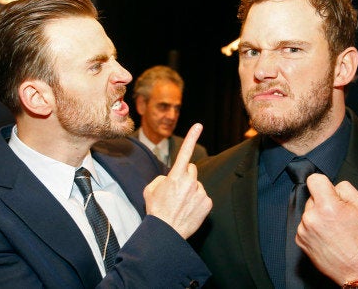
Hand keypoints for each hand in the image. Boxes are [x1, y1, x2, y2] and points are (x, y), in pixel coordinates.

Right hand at [143, 123, 212, 238]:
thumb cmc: (156, 210)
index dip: (192, 137)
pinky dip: (197, 201)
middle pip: (191, 169)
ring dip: (191, 189)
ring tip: (181, 204)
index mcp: (175, 176)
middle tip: (176, 190)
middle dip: (186, 175)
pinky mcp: (207, 203)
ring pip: (197, 184)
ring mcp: (200, 192)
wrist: (166, 232)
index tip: (198, 125)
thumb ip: (161, 178)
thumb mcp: (150, 190)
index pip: (185, 152)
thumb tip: (170, 178)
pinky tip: (188, 209)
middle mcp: (190, 181)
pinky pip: (203, 196)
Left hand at [295, 173, 357, 284]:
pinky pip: (304, 224)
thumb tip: (332, 185)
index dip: (323, 183)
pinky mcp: (300, 239)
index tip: (329, 191)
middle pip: (312, 196)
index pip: (314, 180)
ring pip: (308, 211)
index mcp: (327, 206)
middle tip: (338, 216)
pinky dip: (313, 227)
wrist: (357, 268)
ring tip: (333, 229)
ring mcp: (303, 229)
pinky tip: (326, 236)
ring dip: (318, 215)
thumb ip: (345, 189)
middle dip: (323, 202)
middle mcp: (312, 217)